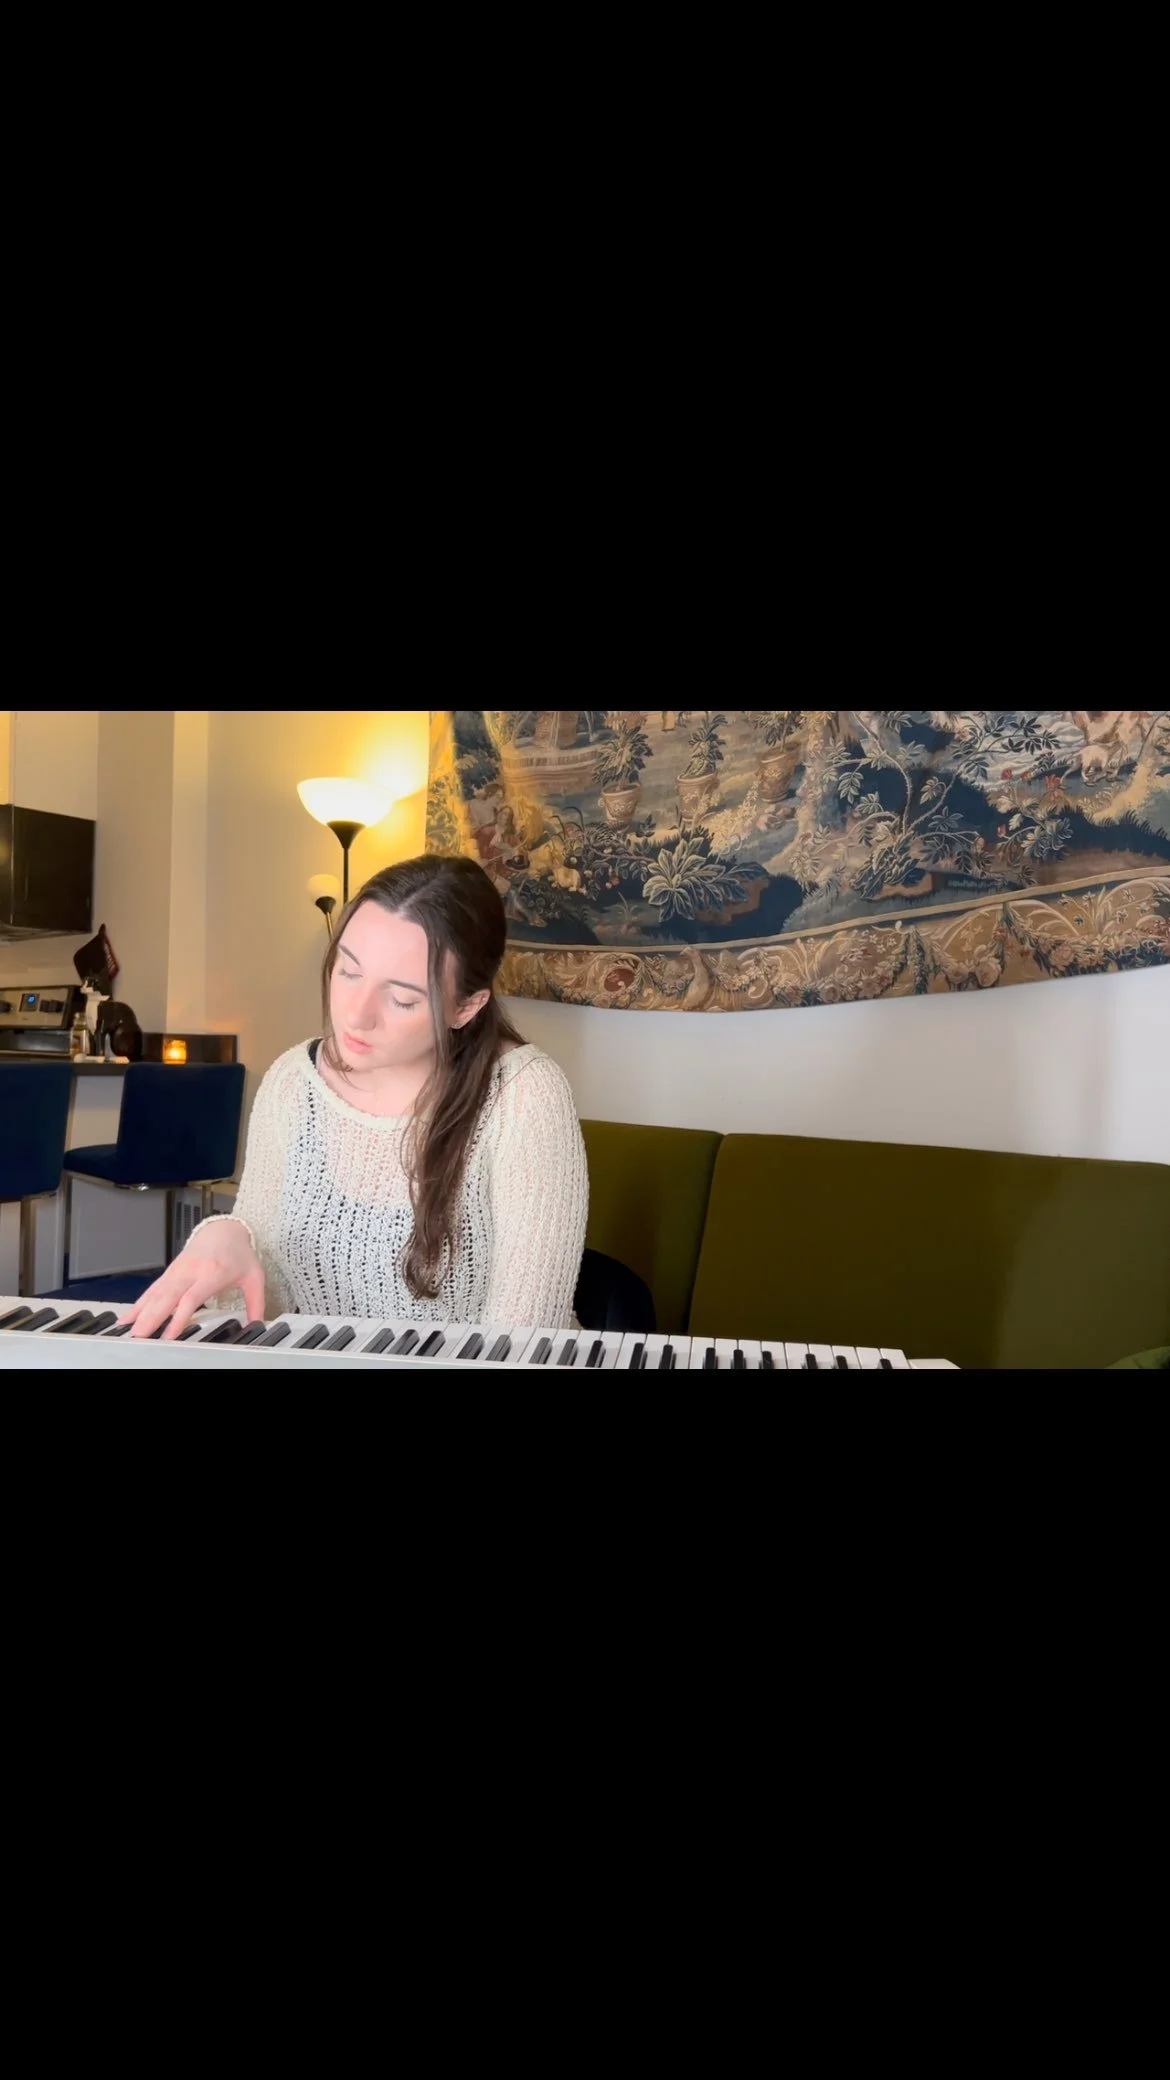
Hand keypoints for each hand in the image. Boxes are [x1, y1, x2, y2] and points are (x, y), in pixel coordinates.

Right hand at [121, 1220, 264, 1340]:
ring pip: (155, 1293)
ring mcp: (178, 1271)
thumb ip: (256, 1303)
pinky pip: (152, 1290)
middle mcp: (191, 1271)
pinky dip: (138, 1304)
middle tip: (140, 1337)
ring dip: (141, 1313)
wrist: (225, 1229)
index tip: (169, 1335)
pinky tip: (128, 1318)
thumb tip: (259, 1326)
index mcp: (212, 1273)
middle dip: (152, 1318)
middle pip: (167, 1297)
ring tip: (128, 1332)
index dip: (179, 1317)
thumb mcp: (254, 1277)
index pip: (191, 1297)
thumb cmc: (238, 1254)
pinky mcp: (170, 1272)